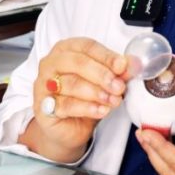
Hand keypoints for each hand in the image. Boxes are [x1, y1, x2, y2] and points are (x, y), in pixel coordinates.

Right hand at [19, 37, 127, 162]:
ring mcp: (43, 85)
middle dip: (102, 74)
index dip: (107, 56)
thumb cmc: (84, 99)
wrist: (70, 128)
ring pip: (72, 84)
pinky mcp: (42, 108)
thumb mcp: (104, 82)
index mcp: (65, 49)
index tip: (123, 66)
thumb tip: (132, 65)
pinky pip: (66, 105)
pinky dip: (87, 108)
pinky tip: (101, 110)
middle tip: (119, 86)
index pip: (86, 46)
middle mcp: (51, 64)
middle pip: (77, 62)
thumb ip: (116, 72)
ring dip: (97, 92)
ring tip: (114, 100)